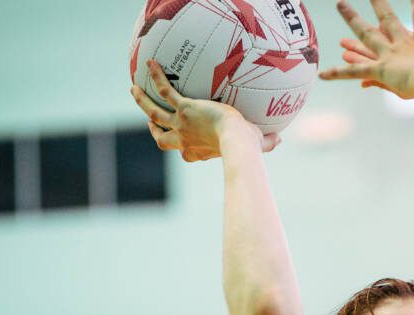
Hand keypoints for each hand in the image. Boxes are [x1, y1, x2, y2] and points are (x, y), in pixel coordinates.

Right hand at [130, 60, 280, 160]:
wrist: (237, 140)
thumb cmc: (247, 147)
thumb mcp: (256, 144)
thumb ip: (266, 143)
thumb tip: (280, 140)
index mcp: (198, 152)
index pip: (185, 154)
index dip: (182, 150)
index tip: (183, 147)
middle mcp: (185, 140)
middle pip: (161, 138)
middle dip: (154, 130)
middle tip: (150, 121)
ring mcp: (181, 124)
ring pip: (154, 114)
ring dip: (143, 102)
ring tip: (134, 89)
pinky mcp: (184, 109)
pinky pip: (166, 91)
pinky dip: (157, 77)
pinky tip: (151, 63)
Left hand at [319, 0, 413, 98]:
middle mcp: (404, 43)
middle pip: (387, 18)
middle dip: (377, 4)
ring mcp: (390, 54)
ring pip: (366, 35)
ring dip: (352, 20)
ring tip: (340, 3)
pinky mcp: (380, 69)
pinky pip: (355, 72)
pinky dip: (338, 74)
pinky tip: (321, 74)